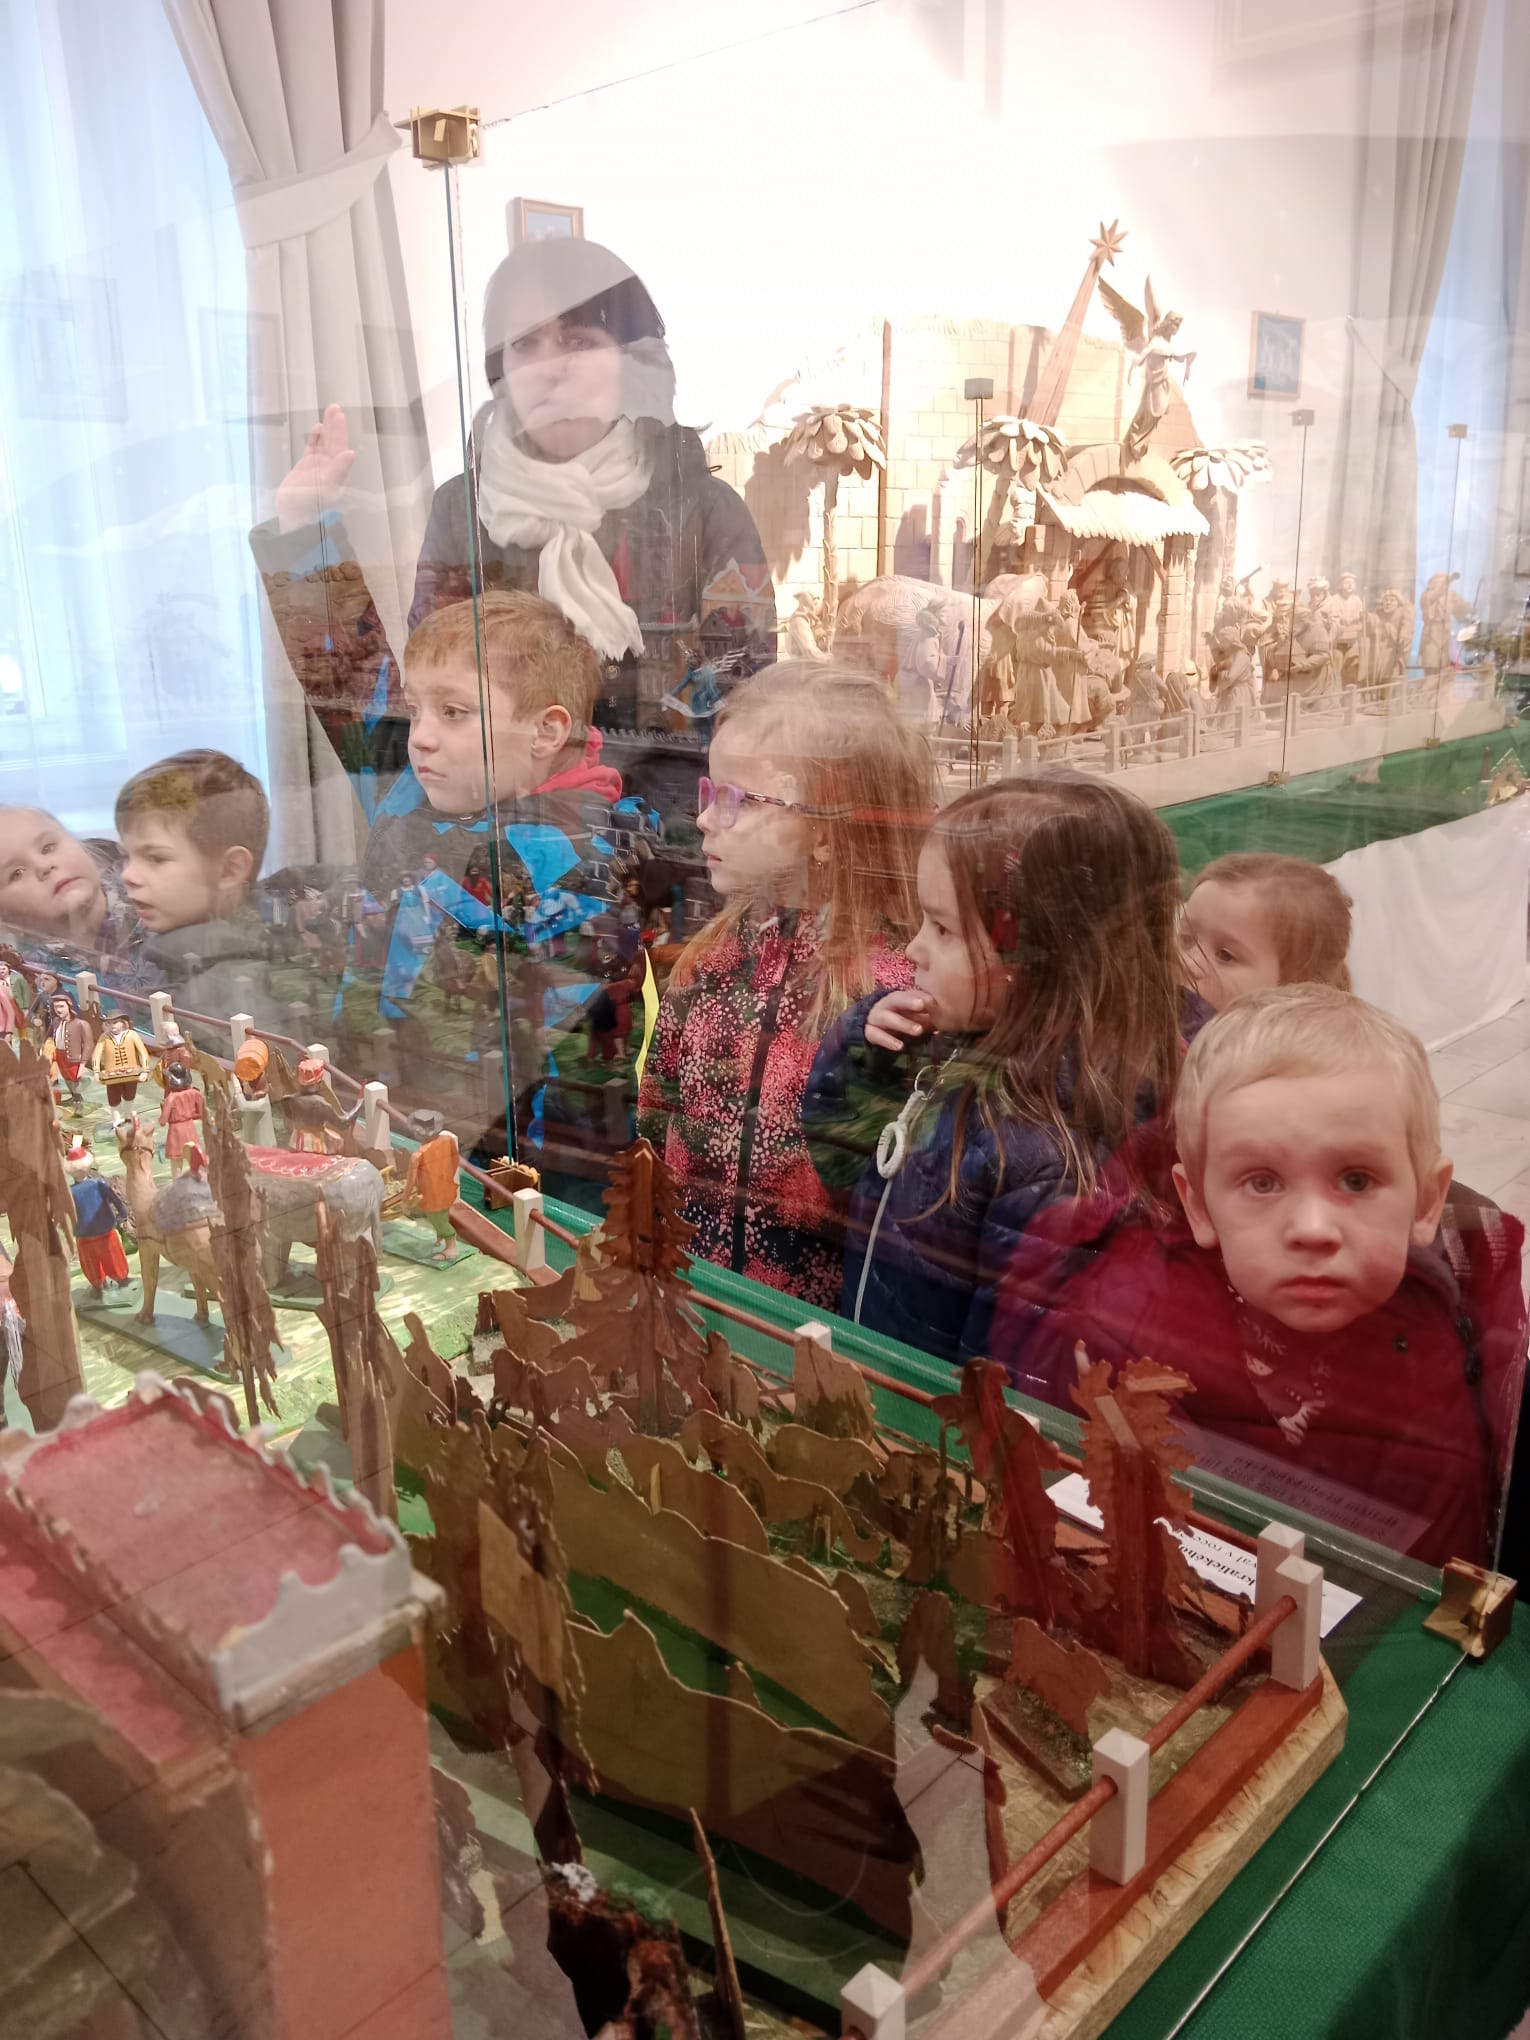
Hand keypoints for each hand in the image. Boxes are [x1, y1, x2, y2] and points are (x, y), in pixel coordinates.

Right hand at [276, 405, 354, 533]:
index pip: (341, 449)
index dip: (341, 433)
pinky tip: (318, 427)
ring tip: (330, 411)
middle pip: (334, 443)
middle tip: (335, 408)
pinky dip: (316, 438)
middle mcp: (330, 468)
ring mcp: (318, 466)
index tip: (340, 417)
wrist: (291, 515)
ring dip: (327, 429)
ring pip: (324, 443)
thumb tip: (351, 454)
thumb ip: (338, 470)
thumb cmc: (310, 505)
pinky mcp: (306, 467)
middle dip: (335, 426)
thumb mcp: (325, 487)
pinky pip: (313, 448)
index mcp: (337, 473)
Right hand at [864, 988, 933, 1051]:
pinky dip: (887, 1041)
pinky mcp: (869, 1032)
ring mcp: (876, 1018)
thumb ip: (926, 1013)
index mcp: (898, 998)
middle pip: (895, 1000)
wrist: (871, 1028)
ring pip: (886, 1018)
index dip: (918, 996)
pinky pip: (876, 1035)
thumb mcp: (912, 1015)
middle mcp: (885, 1005)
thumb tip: (948, 1015)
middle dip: (908, 1002)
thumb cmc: (898, 1019)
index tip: (930, 1001)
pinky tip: (900, 1046)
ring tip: (918, 1031)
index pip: (908, 993)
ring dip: (902, 1023)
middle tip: (923, 1005)